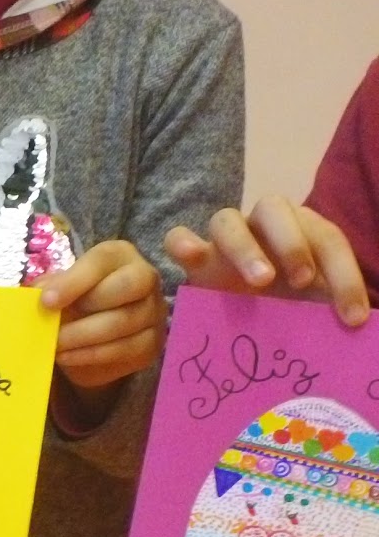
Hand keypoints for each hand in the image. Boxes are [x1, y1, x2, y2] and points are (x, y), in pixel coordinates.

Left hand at [36, 239, 166, 391]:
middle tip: (55, 326)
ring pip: (123, 322)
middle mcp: (145, 277)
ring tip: (55, 344)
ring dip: (82, 337)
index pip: (102, 260)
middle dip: (87, 307)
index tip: (46, 301)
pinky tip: (68, 357)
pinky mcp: (152, 343)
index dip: (74, 280)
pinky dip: (90, 355)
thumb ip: (50, 287)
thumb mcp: (60, 289)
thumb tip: (39, 292)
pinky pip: (124, 349)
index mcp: (119, 255)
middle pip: (127, 285)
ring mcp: (153, 311)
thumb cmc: (74, 302)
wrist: (91, 338)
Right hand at [165, 197, 369, 327]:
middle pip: (274, 209)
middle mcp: (262, 227)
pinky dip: (182, 242)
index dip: (345, 276)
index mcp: (302, 231)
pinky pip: (177, 237)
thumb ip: (338, 310)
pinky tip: (190, 255)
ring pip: (226, 219)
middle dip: (292, 242)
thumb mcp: (316, 310)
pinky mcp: (193, 260)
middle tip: (300, 281)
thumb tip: (372, 328)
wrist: (245, 324)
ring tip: (260, 281)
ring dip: (245, 248)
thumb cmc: (286, 313)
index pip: (327, 240)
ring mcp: (224, 240)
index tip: (352, 319)